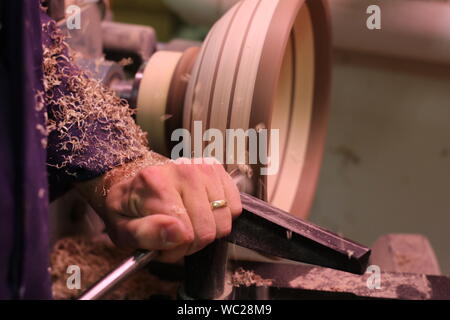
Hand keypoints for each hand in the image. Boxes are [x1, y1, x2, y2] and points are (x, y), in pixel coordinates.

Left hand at [101, 158, 241, 261]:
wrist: (132, 178)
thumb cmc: (128, 207)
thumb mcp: (121, 228)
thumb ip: (145, 233)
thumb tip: (178, 233)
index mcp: (154, 182)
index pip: (185, 234)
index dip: (174, 249)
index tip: (160, 244)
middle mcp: (182, 170)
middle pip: (207, 230)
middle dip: (190, 243)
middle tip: (172, 236)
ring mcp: (203, 167)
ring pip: (223, 222)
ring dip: (206, 231)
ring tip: (185, 224)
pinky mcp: (217, 169)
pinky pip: (234, 208)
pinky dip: (220, 217)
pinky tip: (200, 212)